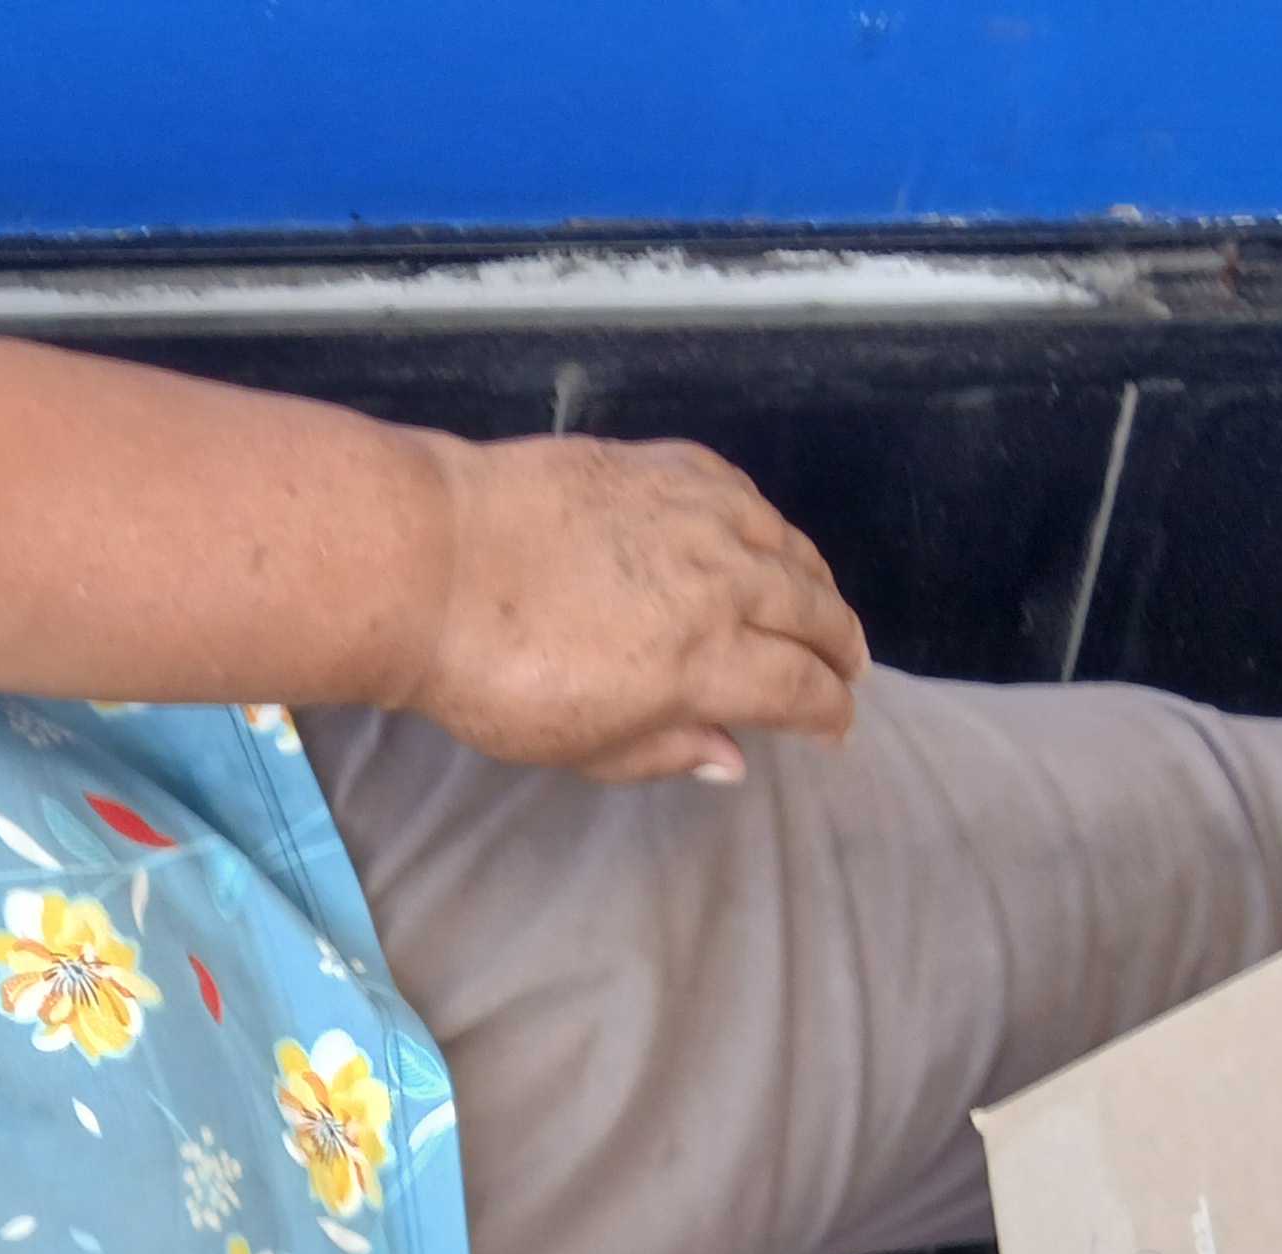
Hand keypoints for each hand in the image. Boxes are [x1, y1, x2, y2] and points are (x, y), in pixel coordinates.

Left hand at [412, 433, 869, 784]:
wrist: (433, 562)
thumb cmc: (492, 675)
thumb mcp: (579, 744)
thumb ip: (665, 749)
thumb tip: (732, 758)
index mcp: (705, 662)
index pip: (799, 688)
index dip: (829, 713)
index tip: (836, 728)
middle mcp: (720, 582)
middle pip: (812, 612)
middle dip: (840, 645)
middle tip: (848, 666)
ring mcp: (694, 514)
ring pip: (786, 546)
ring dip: (815, 582)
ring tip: (822, 604)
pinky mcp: (660, 465)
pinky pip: (738, 491)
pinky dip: (763, 521)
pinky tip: (761, 535)